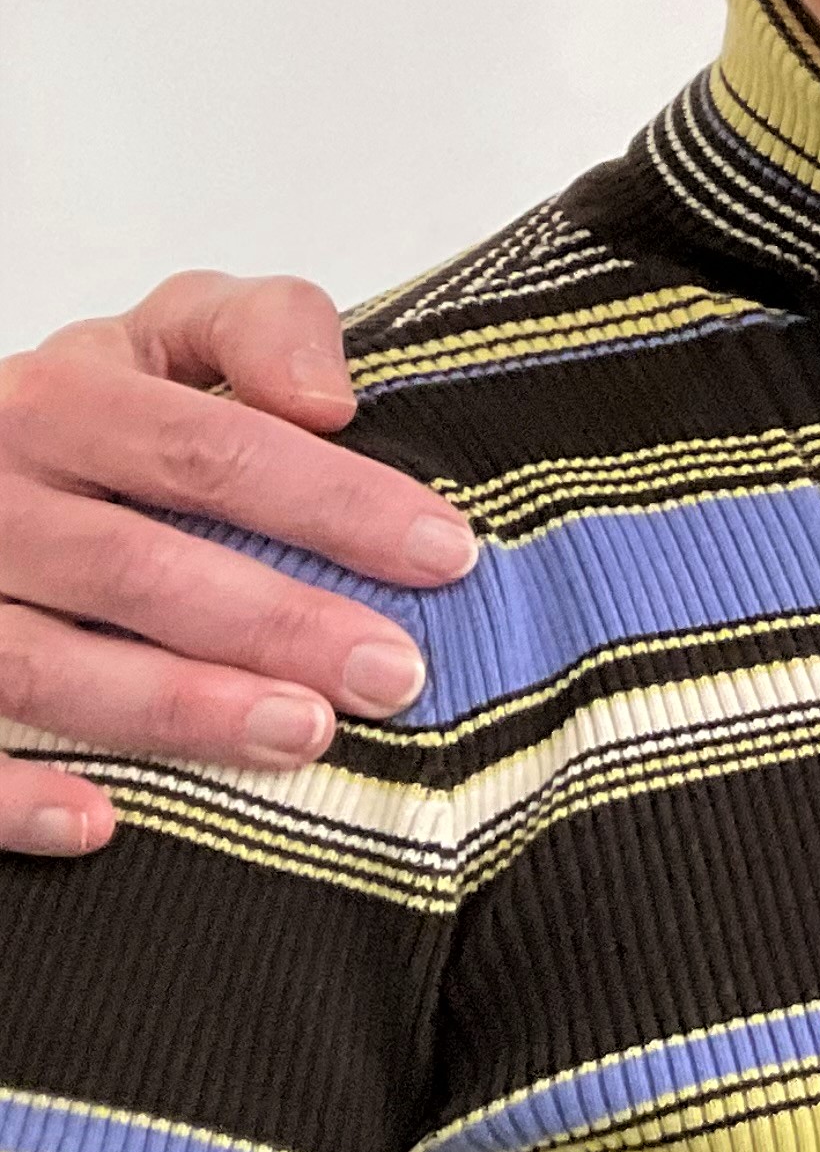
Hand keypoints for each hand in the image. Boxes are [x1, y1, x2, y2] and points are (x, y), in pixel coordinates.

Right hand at [0, 273, 469, 854]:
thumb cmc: (88, 417)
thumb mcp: (166, 339)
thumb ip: (259, 328)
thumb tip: (331, 399)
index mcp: (59, 400)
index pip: (207, 451)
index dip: (332, 503)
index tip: (444, 554)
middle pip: (134, 566)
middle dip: (275, 624)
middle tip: (392, 673)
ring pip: (43, 663)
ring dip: (177, 709)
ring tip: (305, 735)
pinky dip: (14, 794)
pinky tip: (102, 823)